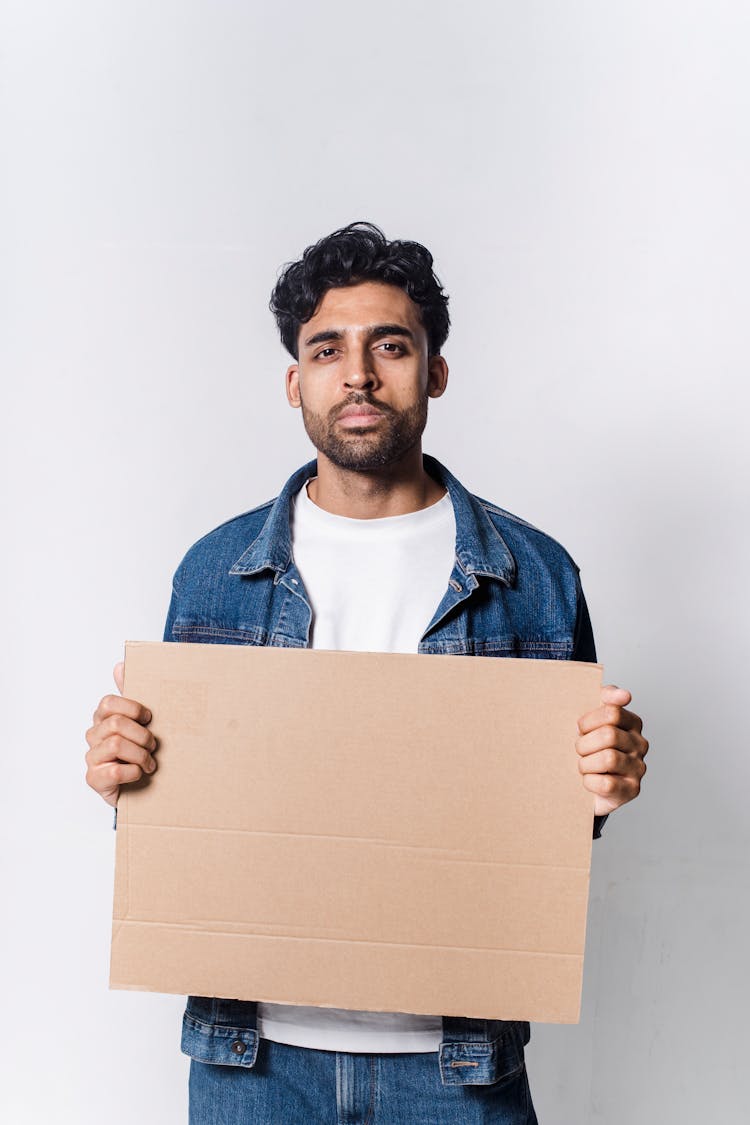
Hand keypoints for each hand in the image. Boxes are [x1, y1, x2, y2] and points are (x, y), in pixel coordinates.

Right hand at [85, 662, 157, 806]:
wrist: (141, 787)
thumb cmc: (139, 750)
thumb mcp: (140, 722)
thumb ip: (131, 694)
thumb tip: (120, 665)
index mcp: (103, 719)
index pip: (108, 703)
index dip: (132, 708)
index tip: (149, 718)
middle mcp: (93, 736)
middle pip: (116, 724)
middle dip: (142, 735)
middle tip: (153, 745)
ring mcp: (92, 758)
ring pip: (116, 745)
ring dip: (141, 755)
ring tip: (150, 763)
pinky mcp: (94, 779)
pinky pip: (115, 772)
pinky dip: (133, 772)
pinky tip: (138, 774)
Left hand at [576, 684, 647, 815]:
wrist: (586, 783)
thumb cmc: (589, 746)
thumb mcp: (593, 718)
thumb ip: (607, 697)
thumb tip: (625, 694)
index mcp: (633, 723)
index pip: (612, 712)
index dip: (588, 721)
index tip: (580, 729)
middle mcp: (640, 744)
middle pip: (609, 735)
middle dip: (585, 744)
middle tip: (580, 751)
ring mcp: (639, 767)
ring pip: (608, 759)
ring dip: (586, 763)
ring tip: (584, 766)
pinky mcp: (632, 789)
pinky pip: (606, 783)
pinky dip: (590, 782)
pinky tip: (589, 780)